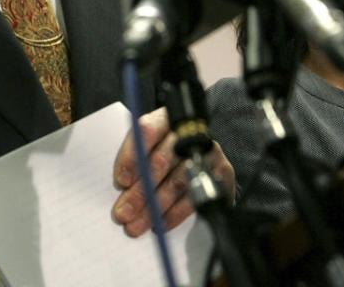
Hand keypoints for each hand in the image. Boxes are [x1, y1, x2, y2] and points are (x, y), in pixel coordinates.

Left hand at [112, 107, 234, 236]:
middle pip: (161, 161)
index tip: (121, 182)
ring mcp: (208, 150)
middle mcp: (188, 132)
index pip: (147, 131)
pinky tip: (161, 224)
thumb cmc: (162, 148)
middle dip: (140, 191)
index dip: (133, 157)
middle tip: (123, 213)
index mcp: (165, 118)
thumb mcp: (146, 146)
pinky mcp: (222, 171)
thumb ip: (134, 159)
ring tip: (136, 225)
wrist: (197, 149)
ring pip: (178, 182)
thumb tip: (123, 187)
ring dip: (155, 207)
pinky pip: (197, 196)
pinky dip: (176, 213)